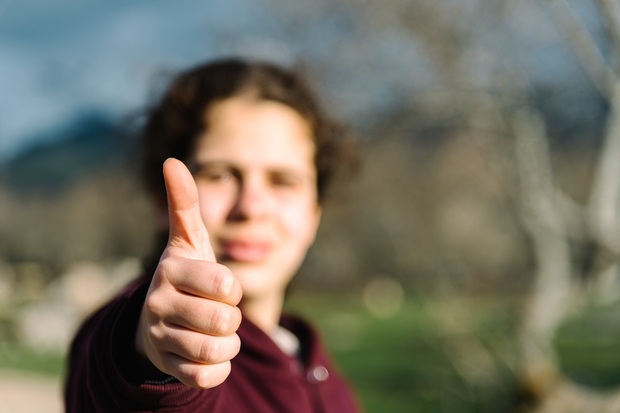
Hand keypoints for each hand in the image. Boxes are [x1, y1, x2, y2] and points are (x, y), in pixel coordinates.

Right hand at [136, 158, 242, 388]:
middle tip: (218, 311)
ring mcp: (161, 339)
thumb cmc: (185, 276)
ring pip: (219, 349)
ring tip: (214, 331)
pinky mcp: (169, 368)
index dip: (233, 287)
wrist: (158, 322)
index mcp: (170, 270)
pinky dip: (219, 367)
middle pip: (224, 320)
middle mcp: (158, 304)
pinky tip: (207, 353)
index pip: (225, 283)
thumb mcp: (188, 240)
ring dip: (228, 342)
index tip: (220, 285)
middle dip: (232, 316)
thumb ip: (184, 203)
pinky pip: (209, 377)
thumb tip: (172, 161)